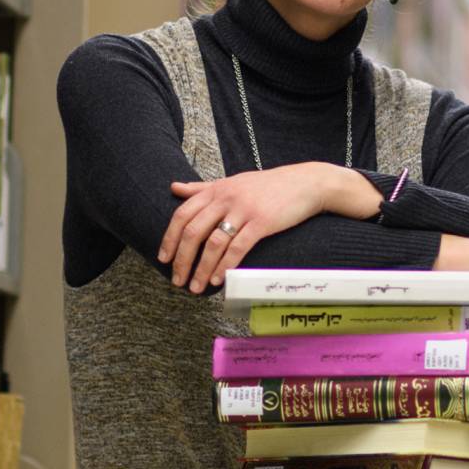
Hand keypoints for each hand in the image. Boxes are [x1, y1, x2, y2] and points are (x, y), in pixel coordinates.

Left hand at [159, 163, 374, 292]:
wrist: (305, 183)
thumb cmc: (267, 186)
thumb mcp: (231, 182)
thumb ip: (202, 188)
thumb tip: (173, 187)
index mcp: (216, 189)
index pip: (182, 214)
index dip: (169, 237)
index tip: (163, 258)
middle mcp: (226, 198)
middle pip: (193, 231)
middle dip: (182, 259)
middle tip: (177, 280)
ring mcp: (243, 210)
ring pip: (213, 243)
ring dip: (201, 269)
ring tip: (196, 287)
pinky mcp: (262, 222)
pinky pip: (237, 247)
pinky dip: (225, 266)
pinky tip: (218, 280)